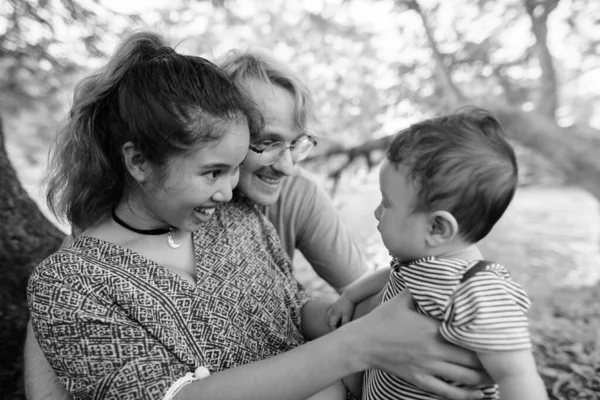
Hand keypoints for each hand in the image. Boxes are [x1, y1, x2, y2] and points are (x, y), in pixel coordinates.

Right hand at [326, 294, 355, 328]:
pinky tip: (333, 315)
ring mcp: (332, 307)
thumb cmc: (349, 306)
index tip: (339, 331)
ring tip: (335, 323)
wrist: (349, 295)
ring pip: (328, 315)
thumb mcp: (347, 315)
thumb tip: (342, 329)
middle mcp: (331, 311)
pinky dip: (330, 314)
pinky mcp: (334, 304)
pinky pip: (329, 310)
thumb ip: (344, 322)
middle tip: (336, 328)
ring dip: (330, 320)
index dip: (334, 329)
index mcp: (334, 314)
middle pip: (328, 321)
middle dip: (331, 325)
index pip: (331, 324)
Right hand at [349, 292, 491, 399]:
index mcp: (431, 330)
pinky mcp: (419, 380)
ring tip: (496, 377)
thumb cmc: (382, 319)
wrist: (362, 343)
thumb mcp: (402, 299)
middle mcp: (433, 351)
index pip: (466, 336)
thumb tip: (433, 270)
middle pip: (471, 361)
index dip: (485, 340)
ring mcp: (427, 368)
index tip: (499, 338)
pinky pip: (447, 392)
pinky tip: (478, 394)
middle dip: (490, 363)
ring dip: (483, 380)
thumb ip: (421, 288)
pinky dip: (465, 395)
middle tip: (505, 361)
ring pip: (463, 378)